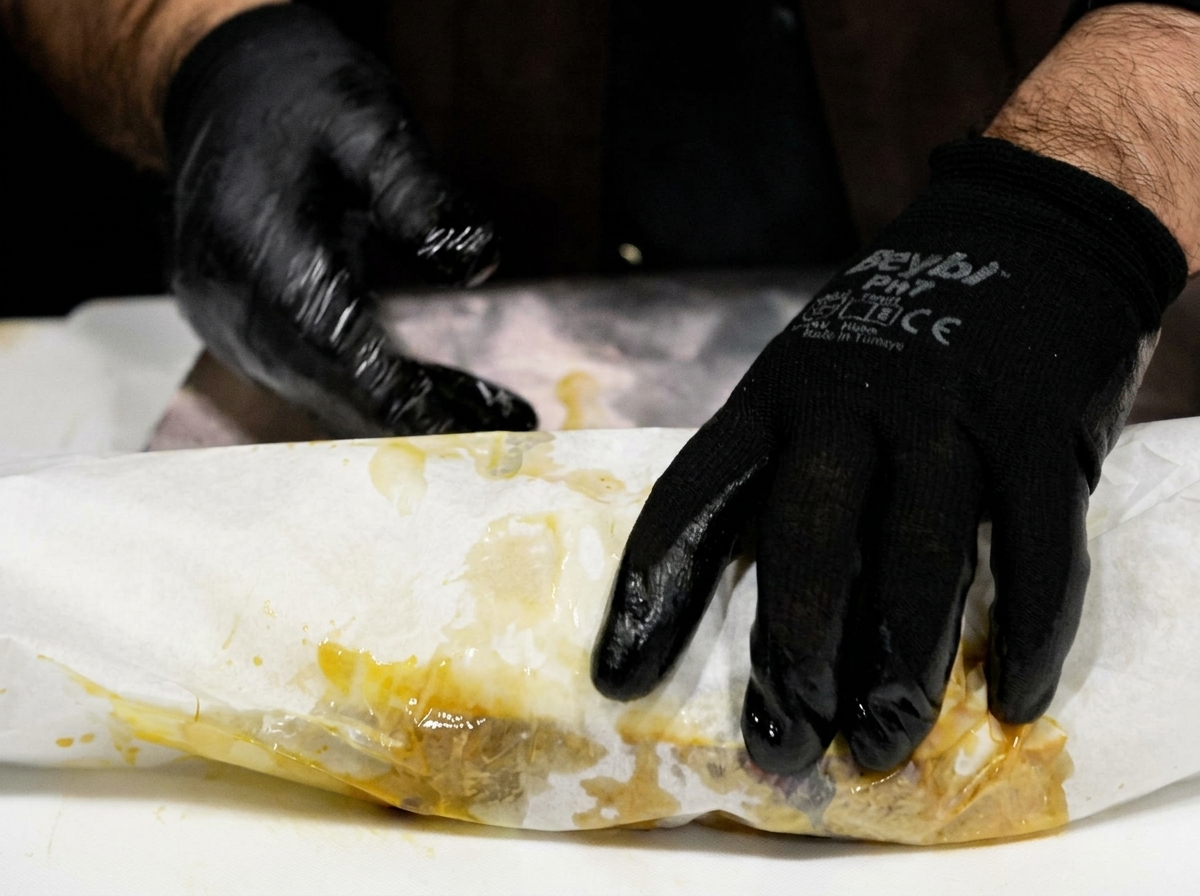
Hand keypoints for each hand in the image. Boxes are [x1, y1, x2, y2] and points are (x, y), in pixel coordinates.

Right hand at [164, 5, 535, 435]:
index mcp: (253, 238)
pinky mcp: (236, 327)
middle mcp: (225, 292)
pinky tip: (437, 394)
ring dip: (397, 411)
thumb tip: (477, 262)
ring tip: (489, 416)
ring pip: (316, 389)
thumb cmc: (304, 100)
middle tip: (500, 431)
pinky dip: (370, 390)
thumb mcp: (370, 122)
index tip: (455, 427)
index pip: (325, 338)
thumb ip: (418, 191)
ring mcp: (222, 317)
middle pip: (320, 381)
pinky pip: (307, 375)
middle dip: (409, 417)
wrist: (224, 90)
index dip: (389, 391)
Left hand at [591, 137, 1186, 774]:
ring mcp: (948, 414)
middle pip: (807, 541)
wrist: (1027, 231)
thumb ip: (789, 469)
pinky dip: (1027, 628)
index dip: (651, 593)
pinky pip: (1037, 546)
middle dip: (791, 654)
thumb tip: (779, 612)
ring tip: (881, 744)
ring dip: (900, 667)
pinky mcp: (1040, 429)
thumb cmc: (898, 332)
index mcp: (774, 395)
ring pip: (918, 556)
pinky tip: (1011, 698)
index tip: (619, 679)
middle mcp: (849, 403)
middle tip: (783, 745)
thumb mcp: (813, 375)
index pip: (693, 497)